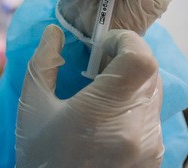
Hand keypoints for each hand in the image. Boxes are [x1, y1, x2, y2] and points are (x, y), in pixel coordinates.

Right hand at [15, 25, 163, 167]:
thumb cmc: (41, 160)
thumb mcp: (32, 109)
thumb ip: (44, 64)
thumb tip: (54, 32)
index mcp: (105, 113)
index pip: (141, 58)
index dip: (126, 41)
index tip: (103, 45)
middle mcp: (137, 130)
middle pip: (150, 72)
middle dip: (127, 60)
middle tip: (98, 67)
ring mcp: (150, 147)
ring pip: (154, 94)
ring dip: (132, 83)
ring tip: (100, 96)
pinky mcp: (155, 159)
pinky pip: (153, 117)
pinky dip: (135, 107)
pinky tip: (108, 120)